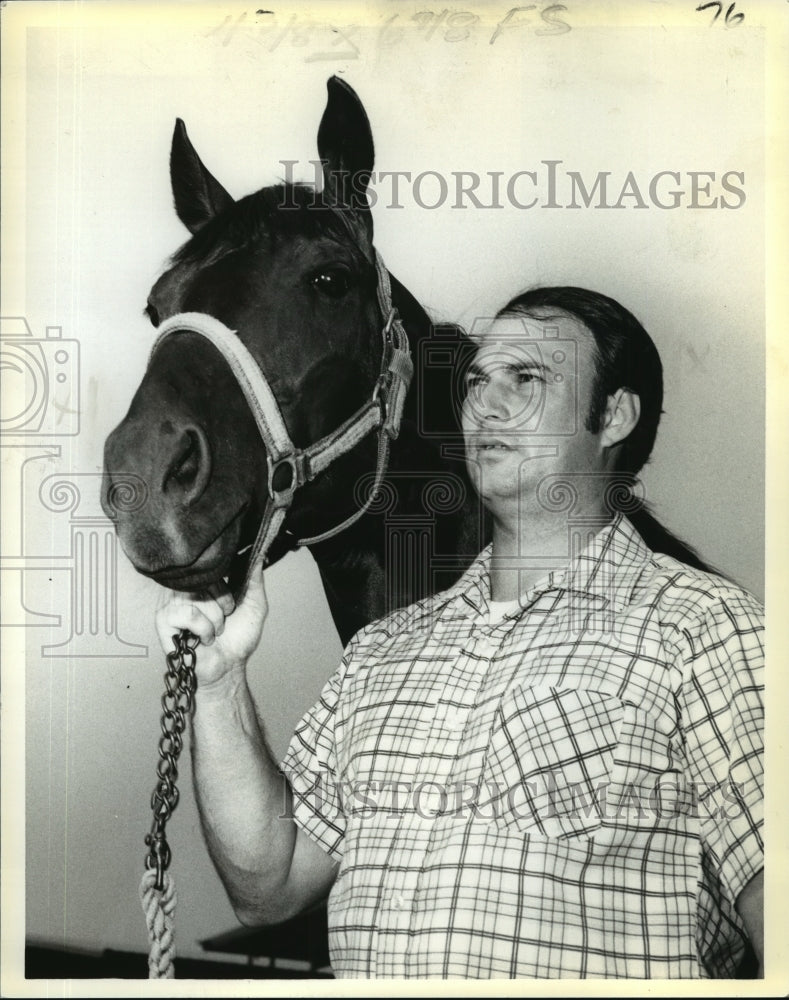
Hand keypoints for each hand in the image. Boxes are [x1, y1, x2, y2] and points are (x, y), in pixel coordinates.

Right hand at [154, 569, 268, 689]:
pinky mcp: (164, 620)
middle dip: (222, 604)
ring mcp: (172, 603)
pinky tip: (201, 639)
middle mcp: (186, 589)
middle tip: (222, 620)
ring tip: (213, 631)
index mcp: (204, 582)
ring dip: (214, 620)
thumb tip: (259, 555)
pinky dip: (202, 629)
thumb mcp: (254, 605)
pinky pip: (188, 614)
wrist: (228, 666)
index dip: (225, 588)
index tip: (231, 607)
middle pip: (205, 581)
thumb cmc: (238, 638)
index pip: (212, 567)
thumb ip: (255, 580)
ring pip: (197, 598)